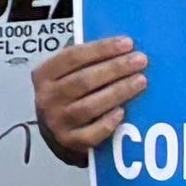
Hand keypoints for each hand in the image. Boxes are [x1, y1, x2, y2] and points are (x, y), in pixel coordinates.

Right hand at [31, 36, 142, 158]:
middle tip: (140, 61)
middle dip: (115, 68)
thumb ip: (87, 61)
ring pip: (89, 106)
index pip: (72, 56)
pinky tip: (122, 112)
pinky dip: (108, 123)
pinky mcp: (69, 142)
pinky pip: (91, 134)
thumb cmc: (70, 96)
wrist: (56, 133)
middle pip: (83, 80)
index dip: (101, 49)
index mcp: (44, 75)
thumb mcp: (68, 74)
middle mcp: (47, 98)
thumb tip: (123, 47)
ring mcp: (57, 122)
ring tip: (140, 81)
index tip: (127, 43)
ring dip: (118, 92)